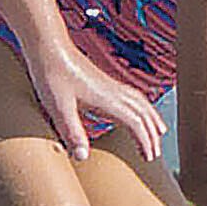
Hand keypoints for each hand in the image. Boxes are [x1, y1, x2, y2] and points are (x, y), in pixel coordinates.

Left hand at [32, 25, 145, 151]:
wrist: (48, 47)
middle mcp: (113, 91)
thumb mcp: (59, 108)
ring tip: (158, 133)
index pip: (136, 122)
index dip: (145, 141)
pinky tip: (134, 111)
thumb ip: (72, 133)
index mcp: (107, 99)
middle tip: (155, 154)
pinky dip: (141, 107)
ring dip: (151, 118)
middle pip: (144, 113)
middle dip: (152, 134)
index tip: (149, 158)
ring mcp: (109, 85)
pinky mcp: (103, 82)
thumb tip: (83, 157)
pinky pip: (132, 96)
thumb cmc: (52, 75)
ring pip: (140, 102)